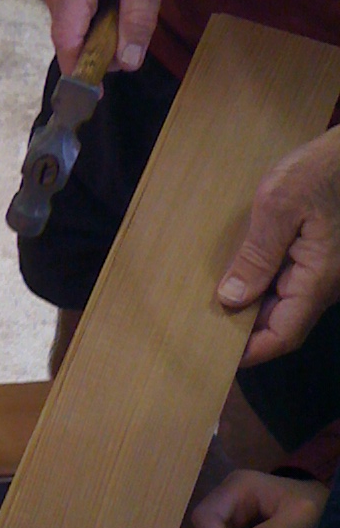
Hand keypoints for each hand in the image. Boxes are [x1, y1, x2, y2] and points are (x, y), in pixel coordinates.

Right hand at [40, 0, 173, 75]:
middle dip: (97, 53)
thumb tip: (127, 63)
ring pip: (72, 30)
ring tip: (128, 24)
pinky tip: (118, 13)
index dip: (80, 73)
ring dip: (99, 38)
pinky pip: (75, 17)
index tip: (97, 96)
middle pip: (69, 40)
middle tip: (132, 45)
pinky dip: (95, 24)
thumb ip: (138, 19)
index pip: (67, 44)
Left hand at [218, 127, 339, 365]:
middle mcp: (326, 283)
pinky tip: (237, 276)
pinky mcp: (321, 256)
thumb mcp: (279, 206)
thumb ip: (256, 255)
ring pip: (286, 304)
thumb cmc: (320, 170)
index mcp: (318, 279)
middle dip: (246, 332)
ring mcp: (325, 270)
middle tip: (202, 329)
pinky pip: (291, 282)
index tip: (214, 356)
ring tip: (210, 305)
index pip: (284, 335)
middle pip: (283, 323)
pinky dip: (263, 286)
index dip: (250, 352)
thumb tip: (230, 299)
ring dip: (253, 308)